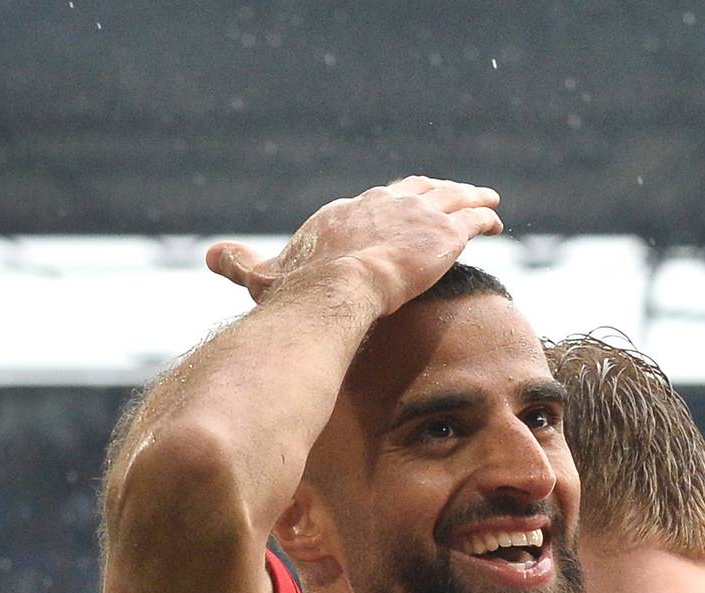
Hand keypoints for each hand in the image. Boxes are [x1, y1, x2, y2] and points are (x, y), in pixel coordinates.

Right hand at [205, 176, 502, 309]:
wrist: (335, 290)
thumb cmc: (298, 290)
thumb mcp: (262, 275)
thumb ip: (238, 263)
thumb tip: (207, 256)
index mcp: (343, 212)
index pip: (371, 203)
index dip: (387, 206)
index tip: (398, 210)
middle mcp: (380, 203)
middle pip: (413, 189)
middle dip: (432, 190)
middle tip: (448, 193)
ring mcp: (414, 216)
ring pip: (449, 197)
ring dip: (468, 195)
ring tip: (484, 198)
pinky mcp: (443, 235)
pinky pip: (472, 219)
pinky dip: (484, 216)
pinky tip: (497, 221)